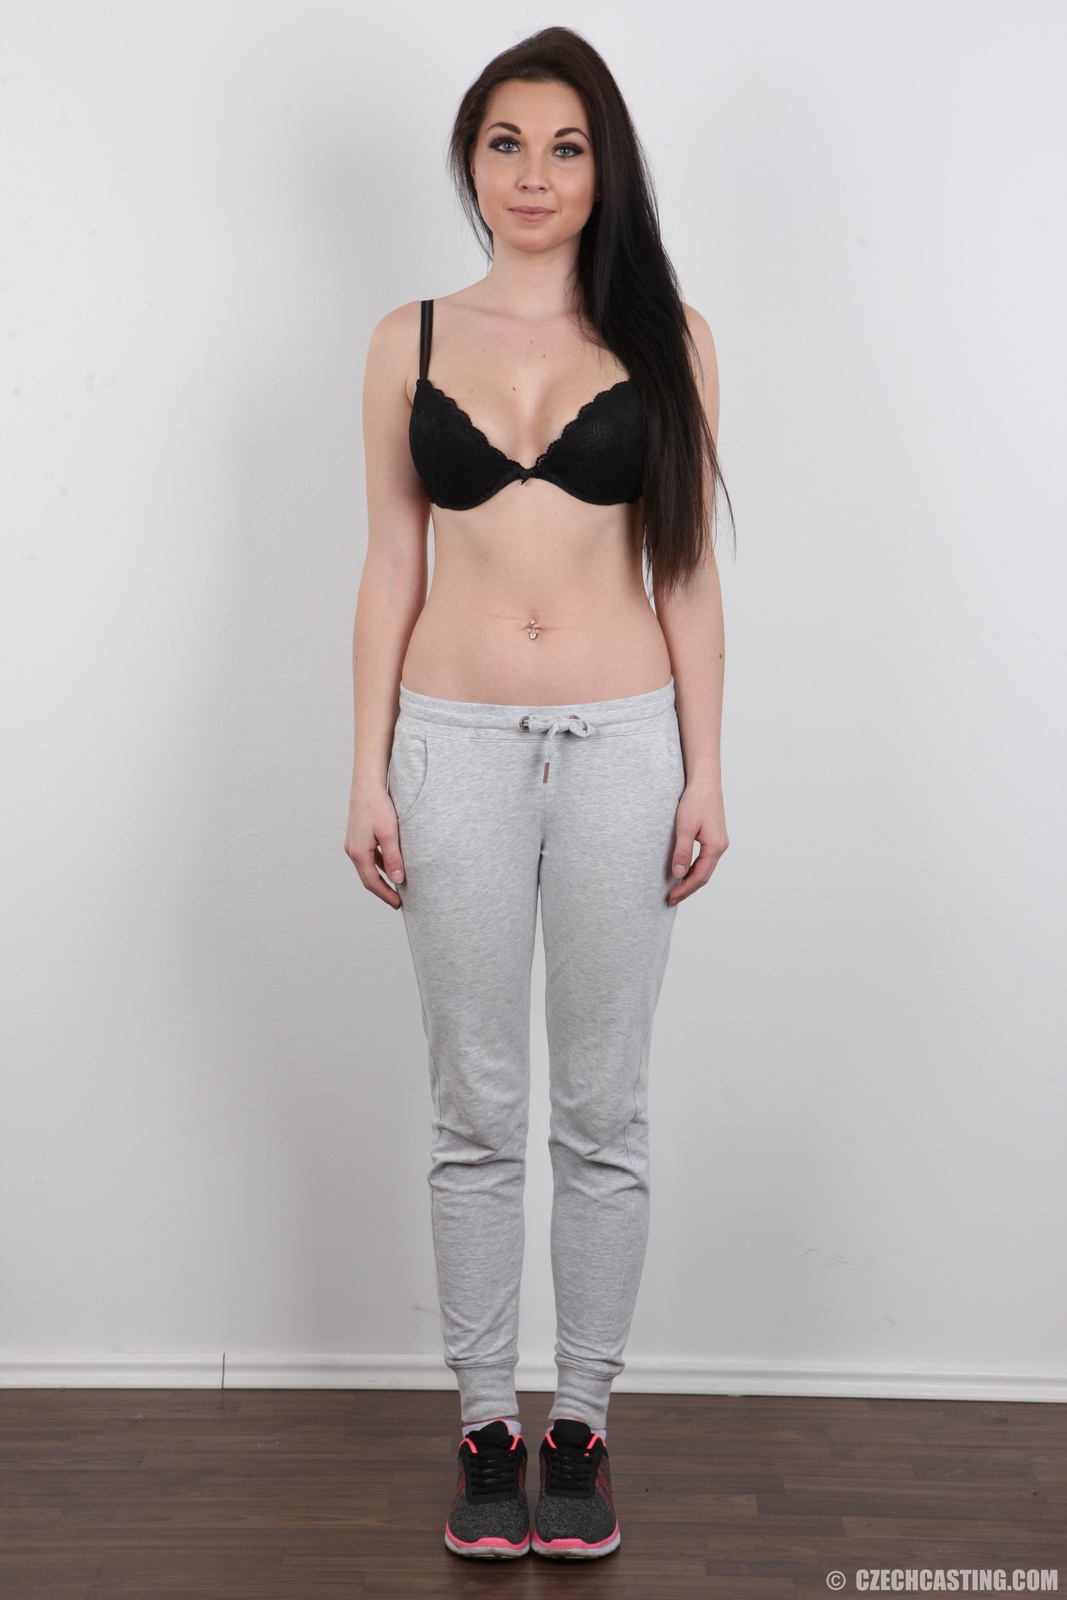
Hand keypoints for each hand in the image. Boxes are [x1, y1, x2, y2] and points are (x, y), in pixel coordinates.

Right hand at [344, 777, 405, 908]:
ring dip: (380, 878)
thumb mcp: (390, 834)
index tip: (398, 904)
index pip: (372, 882)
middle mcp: (352, 850)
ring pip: (367, 867)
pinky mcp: (357, 836)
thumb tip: (397, 880)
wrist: (367, 784)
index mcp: (358, 852)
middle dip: (382, 890)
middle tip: (397, 901)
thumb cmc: (378, 806)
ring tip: (395, 886)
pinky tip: (389, 865)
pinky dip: (378, 865)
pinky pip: (368, 857)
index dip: (385, 894)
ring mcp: (353, 843)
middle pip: (367, 877)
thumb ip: (393, 858)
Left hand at [668, 777, 727, 906]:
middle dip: (688, 888)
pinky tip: (684, 871)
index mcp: (715, 847)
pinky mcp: (714, 836)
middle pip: (704, 876)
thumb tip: (678, 874)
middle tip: (671, 899)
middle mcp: (720, 846)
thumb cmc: (696, 800)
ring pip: (705, 868)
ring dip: (691, 880)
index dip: (685, 889)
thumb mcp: (685, 827)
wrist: (705, 781)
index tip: (671, 898)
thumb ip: (682, 852)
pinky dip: (694, 869)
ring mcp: (719, 842)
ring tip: (676, 889)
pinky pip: (705, 859)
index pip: (699, 877)